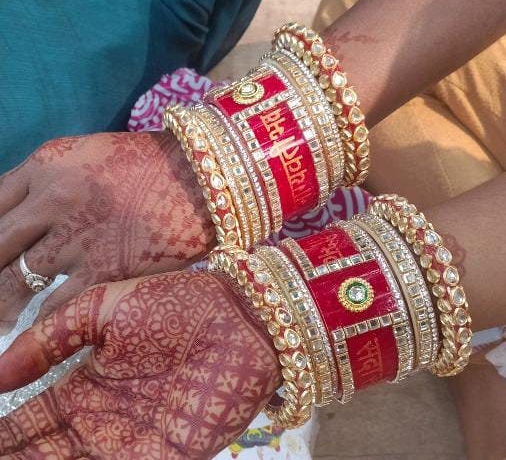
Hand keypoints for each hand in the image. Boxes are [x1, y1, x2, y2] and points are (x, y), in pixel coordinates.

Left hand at [0, 132, 213, 333]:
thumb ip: (45, 184)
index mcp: (46, 164)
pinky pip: (56, 306)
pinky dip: (40, 325)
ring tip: (0, 323)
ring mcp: (79, 235)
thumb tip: (16, 223)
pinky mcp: (108, 268)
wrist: (204, 176)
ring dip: (2, 307)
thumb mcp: (88, 157)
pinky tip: (33, 334)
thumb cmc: (149, 166)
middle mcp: (54, 197)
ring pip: (15, 281)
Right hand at [0, 271, 279, 458]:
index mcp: (85, 386)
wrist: (238, 314)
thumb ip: (50, 337)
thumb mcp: (103, 308)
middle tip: (2, 459)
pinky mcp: (165, 457)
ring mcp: (132, 442)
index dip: (6, 435)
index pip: (28, 421)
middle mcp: (102, 422)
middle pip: (44, 453)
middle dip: (18, 456)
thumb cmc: (174, 304)